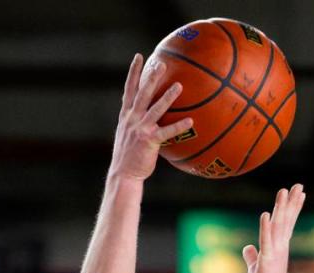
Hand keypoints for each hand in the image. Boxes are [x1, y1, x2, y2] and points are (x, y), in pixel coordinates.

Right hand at [109, 55, 191, 181]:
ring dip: (167, 97)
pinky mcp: (149, 141)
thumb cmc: (128, 156)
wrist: (123, 174)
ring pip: (155, 109)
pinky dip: (179, 126)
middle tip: (161, 63)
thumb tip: (147, 115)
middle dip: (151, 77)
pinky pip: (167, 132)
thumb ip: (135, 122)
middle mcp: (132, 119)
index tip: (139, 56)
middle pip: (142, 93)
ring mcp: (140, 129)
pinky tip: (191, 121)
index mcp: (126, 115)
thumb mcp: (127, 134)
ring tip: (179, 85)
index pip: (129, 89)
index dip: (133, 72)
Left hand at [242, 184, 304, 272]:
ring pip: (278, 226)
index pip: (287, 223)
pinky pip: (266, 241)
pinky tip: (266, 215)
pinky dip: (265, 228)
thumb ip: (252, 255)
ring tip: (284, 192)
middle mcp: (279, 247)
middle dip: (291, 202)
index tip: (298, 193)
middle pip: (286, 220)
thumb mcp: (255, 267)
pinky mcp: (266, 260)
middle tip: (299, 185)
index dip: (292, 208)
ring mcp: (274, 253)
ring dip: (281, 209)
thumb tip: (247, 247)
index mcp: (278, 246)